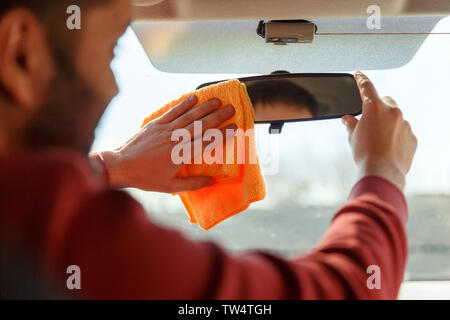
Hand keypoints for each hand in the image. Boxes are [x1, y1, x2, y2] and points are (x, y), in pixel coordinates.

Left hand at [100, 95, 235, 192]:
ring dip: (204, 107)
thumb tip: (213, 181)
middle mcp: (176, 140)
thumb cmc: (146, 178)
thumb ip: (193, 183)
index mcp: (181, 156)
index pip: (206, 142)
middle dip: (218, 116)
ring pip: (189, 116)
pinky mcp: (155, 124)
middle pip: (201, 126)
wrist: (121, 166)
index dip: (222, 134)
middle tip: (231, 109)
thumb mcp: (170, 186)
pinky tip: (193, 97)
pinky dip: (183, 104)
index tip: (234, 128)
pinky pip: (172, 112)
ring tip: (217, 100)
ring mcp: (165, 130)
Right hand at [342, 72, 417, 190]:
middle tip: (369, 120)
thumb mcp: (352, 137)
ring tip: (377, 141)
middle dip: (378, 107)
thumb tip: (348, 119)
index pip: (366, 87)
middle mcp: (392, 112)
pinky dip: (396, 136)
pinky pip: (403, 132)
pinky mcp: (412, 137)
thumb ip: (351, 124)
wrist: (382, 172)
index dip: (361, 79)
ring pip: (395, 117)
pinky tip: (387, 148)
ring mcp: (405, 124)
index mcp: (374, 108)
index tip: (358, 74)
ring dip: (387, 123)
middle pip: (385, 101)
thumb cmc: (365, 154)